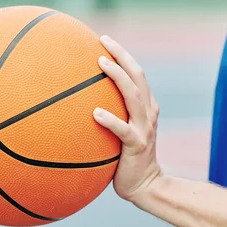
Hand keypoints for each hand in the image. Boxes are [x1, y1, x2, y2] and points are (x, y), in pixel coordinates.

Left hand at [93, 36, 161, 201]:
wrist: (146, 186)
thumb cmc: (126, 160)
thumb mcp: (121, 134)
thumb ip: (111, 116)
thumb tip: (78, 105)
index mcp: (145, 107)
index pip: (136, 74)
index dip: (123, 55)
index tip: (104, 40)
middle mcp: (148, 112)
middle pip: (137, 76)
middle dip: (122, 55)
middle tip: (103, 40)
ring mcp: (145, 128)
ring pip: (133, 95)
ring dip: (117, 77)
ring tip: (100, 63)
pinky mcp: (138, 145)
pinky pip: (123, 130)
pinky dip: (110, 119)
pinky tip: (95, 113)